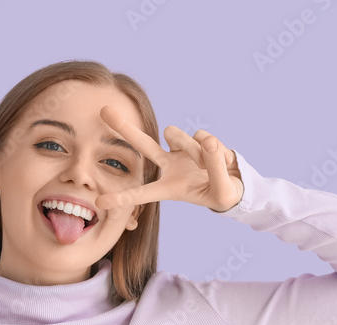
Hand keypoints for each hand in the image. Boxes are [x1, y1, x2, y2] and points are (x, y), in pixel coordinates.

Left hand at [93, 105, 243, 213]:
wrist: (237, 183)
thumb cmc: (223, 194)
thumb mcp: (221, 192)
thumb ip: (215, 168)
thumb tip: (208, 141)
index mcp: (168, 188)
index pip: (141, 194)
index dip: (121, 199)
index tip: (99, 202)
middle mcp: (169, 166)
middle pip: (143, 144)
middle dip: (124, 127)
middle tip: (104, 110)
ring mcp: (181, 150)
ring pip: (177, 136)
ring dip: (194, 150)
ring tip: (208, 166)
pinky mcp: (196, 139)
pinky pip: (203, 137)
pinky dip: (215, 150)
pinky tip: (221, 160)